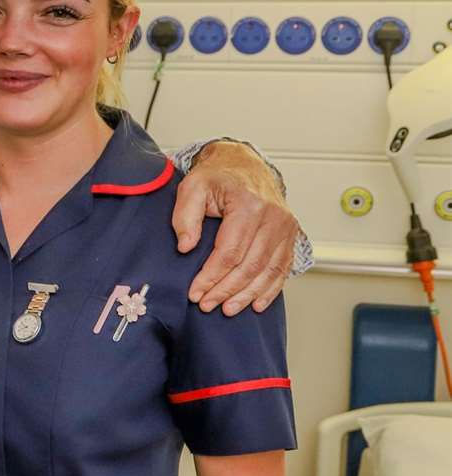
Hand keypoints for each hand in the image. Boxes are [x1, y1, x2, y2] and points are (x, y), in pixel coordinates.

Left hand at [173, 142, 299, 315]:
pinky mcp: (291, 235)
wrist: (245, 166)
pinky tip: (256, 303)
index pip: (229, 252)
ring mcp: (286, 227)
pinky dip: (270, 288)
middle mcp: (273, 216)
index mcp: (248, 204)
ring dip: (247, 294)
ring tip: (228, 309)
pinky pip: (283, 268)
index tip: (195, 293)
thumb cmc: (217, 177)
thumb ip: (185, 216)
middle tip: (207, 305)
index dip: (211, 277)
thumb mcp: (192, 187)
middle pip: (250, 265)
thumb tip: (186, 247)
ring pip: (268, 270)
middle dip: (226, 290)